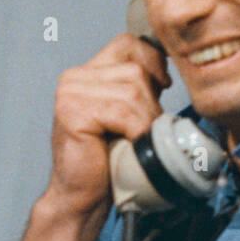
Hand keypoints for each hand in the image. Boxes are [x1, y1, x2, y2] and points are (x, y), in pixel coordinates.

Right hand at [44, 33, 168, 217]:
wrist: (82, 196)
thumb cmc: (107, 159)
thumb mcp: (126, 113)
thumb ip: (137, 86)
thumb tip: (169, 67)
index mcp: (85, 73)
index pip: (128, 44)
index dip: (152, 62)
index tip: (161, 88)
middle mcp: (73, 78)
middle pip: (135, 69)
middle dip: (151, 101)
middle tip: (145, 129)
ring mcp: (70, 93)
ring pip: (132, 89)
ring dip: (145, 119)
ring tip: (138, 139)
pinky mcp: (72, 111)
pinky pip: (122, 110)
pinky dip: (135, 129)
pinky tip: (130, 144)